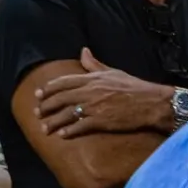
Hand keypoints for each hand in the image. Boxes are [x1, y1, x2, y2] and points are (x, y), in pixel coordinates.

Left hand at [35, 50, 170, 137]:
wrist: (151, 102)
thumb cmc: (134, 86)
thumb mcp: (113, 72)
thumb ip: (95, 64)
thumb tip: (83, 51)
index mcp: (92, 79)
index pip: (63, 82)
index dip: (48, 89)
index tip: (37, 94)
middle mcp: (90, 92)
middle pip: (60, 99)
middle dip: (45, 106)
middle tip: (37, 112)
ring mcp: (94, 107)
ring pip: (66, 114)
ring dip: (52, 122)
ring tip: (44, 128)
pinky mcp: (100, 121)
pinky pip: (79, 127)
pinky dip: (68, 132)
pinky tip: (61, 136)